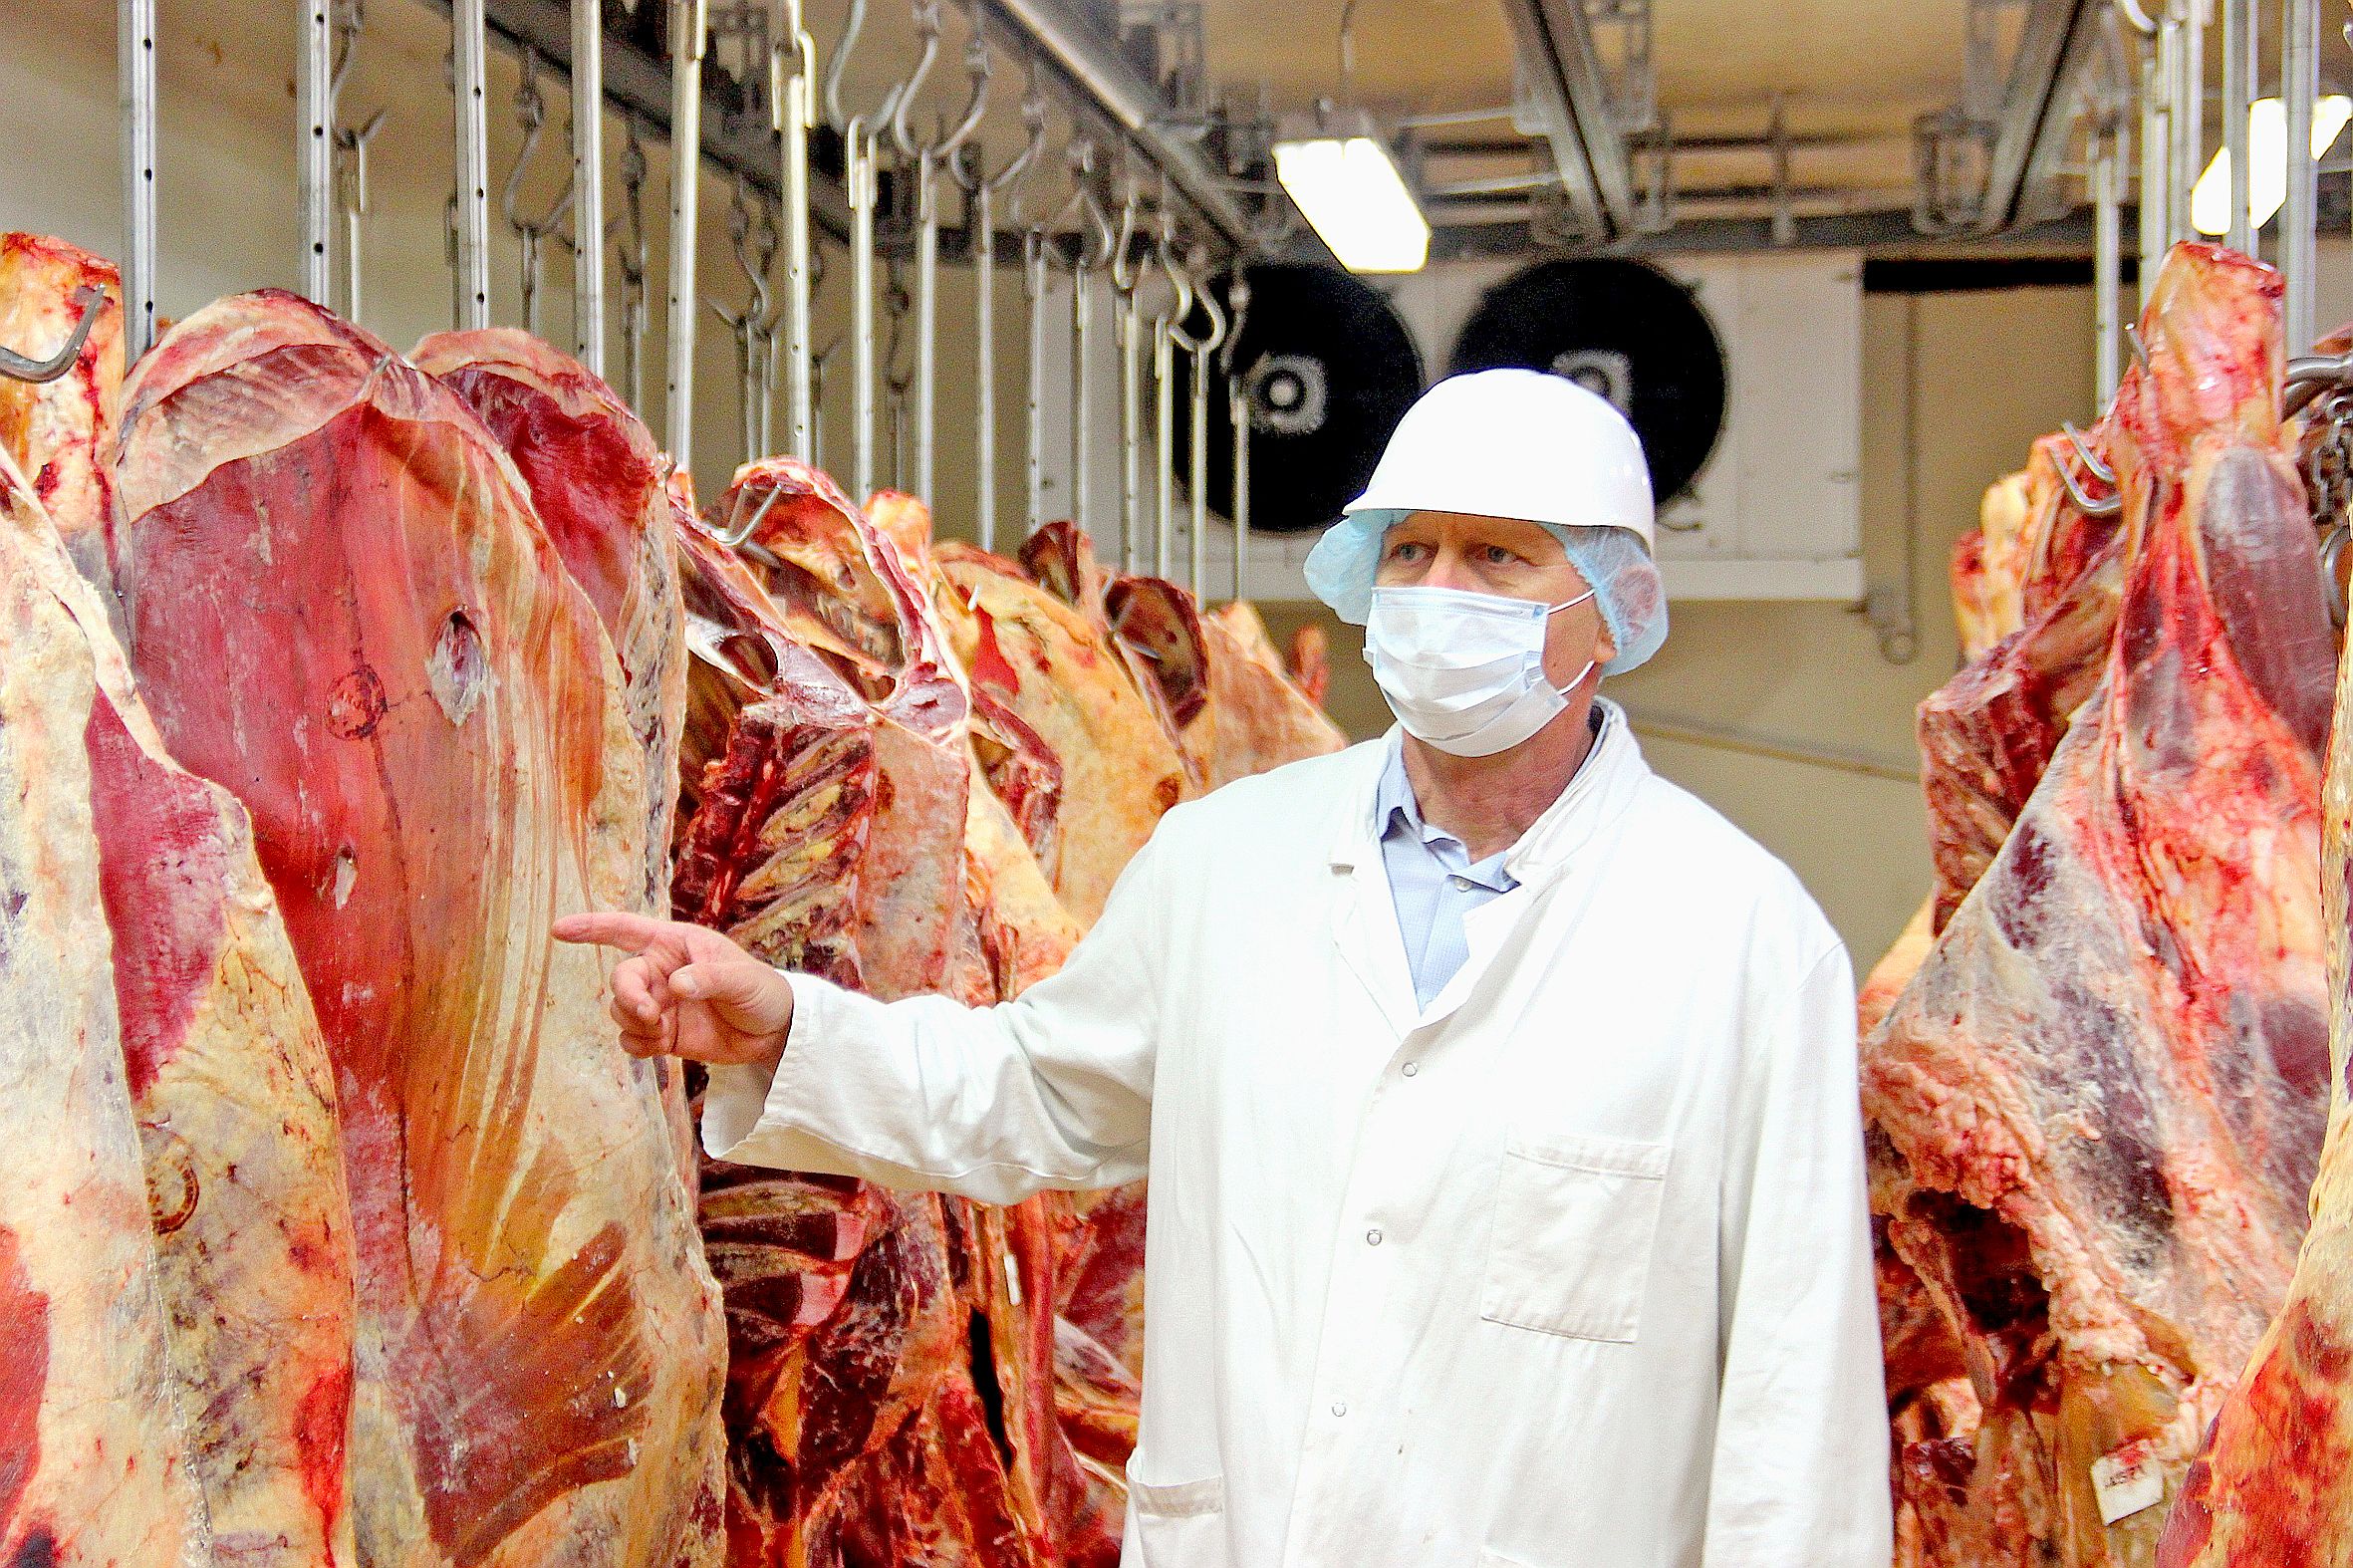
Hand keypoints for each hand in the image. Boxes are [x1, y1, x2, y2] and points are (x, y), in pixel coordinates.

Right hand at [553, 911, 795, 1068]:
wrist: (774, 1033)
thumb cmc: (762, 991)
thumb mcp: (743, 979)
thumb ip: (709, 979)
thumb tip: (673, 986)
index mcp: (676, 944)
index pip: (626, 930)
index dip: (591, 927)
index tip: (559, 930)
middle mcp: (661, 971)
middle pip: (620, 979)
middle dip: (627, 998)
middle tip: (650, 1015)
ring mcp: (659, 1004)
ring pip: (620, 1011)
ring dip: (635, 1024)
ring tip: (665, 1031)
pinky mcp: (661, 1034)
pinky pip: (630, 1040)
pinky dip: (639, 1045)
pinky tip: (661, 1046)